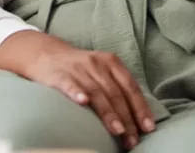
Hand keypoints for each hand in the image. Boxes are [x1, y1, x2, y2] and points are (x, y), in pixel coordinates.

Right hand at [0, 31, 153, 148]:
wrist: (46, 54)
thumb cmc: (80, 70)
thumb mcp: (102, 72)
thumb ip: (118, 89)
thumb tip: (138, 118)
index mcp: (111, 63)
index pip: (130, 87)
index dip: (140, 107)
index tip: (148, 127)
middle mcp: (97, 64)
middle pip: (116, 93)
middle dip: (126, 118)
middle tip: (132, 139)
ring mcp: (78, 69)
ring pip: (97, 92)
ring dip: (109, 113)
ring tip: (118, 130)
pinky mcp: (59, 75)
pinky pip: (69, 84)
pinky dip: (76, 92)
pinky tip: (83, 102)